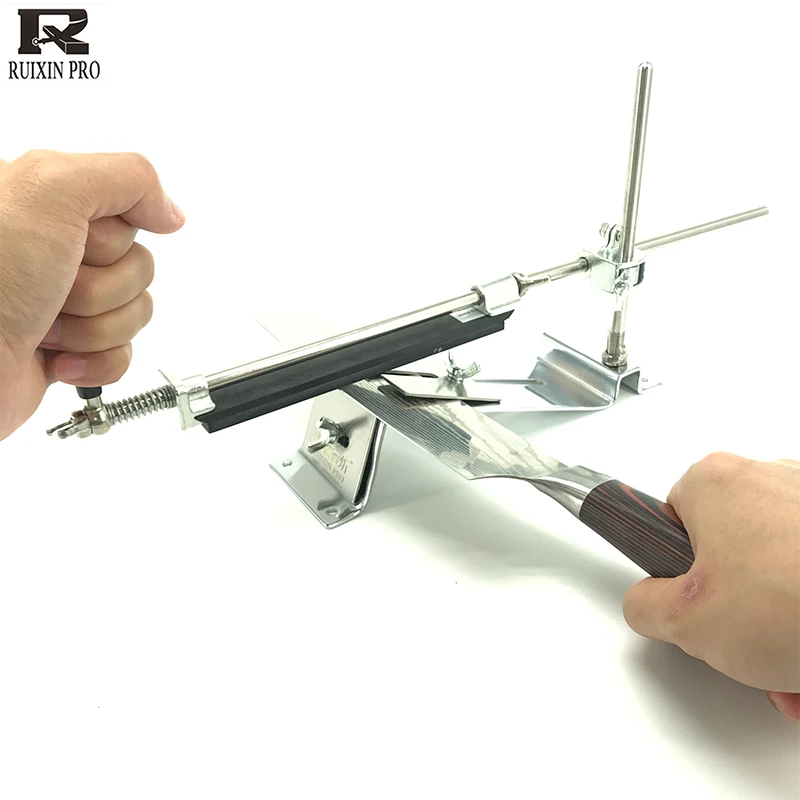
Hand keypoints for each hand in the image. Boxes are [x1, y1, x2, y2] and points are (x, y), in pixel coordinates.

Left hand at [0, 150, 184, 440]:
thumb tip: (171, 212)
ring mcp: (60, 300)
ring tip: (44, 327)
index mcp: (43, 201)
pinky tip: (55, 358)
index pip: (128, 210)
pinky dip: (97, 361)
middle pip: (138, 265)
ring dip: (95, 328)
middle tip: (51, 288)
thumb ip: (126, 179)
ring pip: (134, 311)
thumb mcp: (50, 190)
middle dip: (103, 288)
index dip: (111, 236)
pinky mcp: (68, 347)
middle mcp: (52, 248)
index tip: (72, 241)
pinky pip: (122, 352)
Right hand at [623, 454, 799, 719]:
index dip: (679, 572)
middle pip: (730, 549)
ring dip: (781, 622)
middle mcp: (764, 477)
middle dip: (738, 609)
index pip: (670, 521)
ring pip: (779, 567)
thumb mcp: (686, 621)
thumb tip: (647, 604)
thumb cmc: (795, 598)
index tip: (693, 602)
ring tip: (793, 665)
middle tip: (748, 646)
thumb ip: (644, 607)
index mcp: (713, 482)